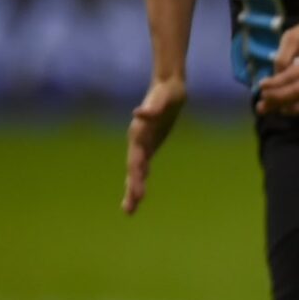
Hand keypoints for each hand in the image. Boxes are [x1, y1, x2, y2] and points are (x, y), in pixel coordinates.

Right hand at [123, 76, 187, 214]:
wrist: (168, 89)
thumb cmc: (166, 93)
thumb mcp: (162, 99)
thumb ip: (152, 108)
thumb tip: (139, 113)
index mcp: (139, 135)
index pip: (136, 161)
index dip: (136, 177)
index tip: (138, 194)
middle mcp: (138, 142)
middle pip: (134, 170)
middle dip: (132, 190)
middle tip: (129, 211)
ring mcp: (143, 145)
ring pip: (136, 172)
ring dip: (133, 189)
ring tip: (130, 210)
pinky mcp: (150, 146)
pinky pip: (143, 167)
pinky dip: (140, 179)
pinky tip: (138, 193)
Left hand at [256, 15, 298, 115]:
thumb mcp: (293, 36)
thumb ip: (283, 56)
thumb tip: (276, 77)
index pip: (294, 75)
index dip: (276, 83)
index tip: (260, 85)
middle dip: (278, 98)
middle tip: (260, 104)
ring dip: (284, 106)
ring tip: (265, 109)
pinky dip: (295, 107)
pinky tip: (281, 108)